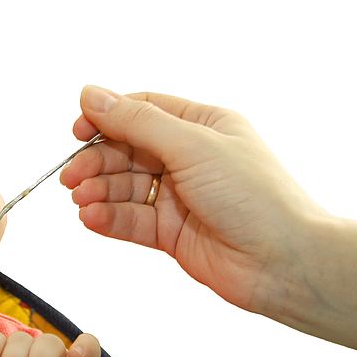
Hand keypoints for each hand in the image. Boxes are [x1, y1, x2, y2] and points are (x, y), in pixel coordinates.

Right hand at [59, 86, 323, 312]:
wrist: (284, 263)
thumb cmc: (254, 197)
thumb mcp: (192, 146)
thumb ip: (137, 122)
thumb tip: (91, 94)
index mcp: (202, 126)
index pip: (142, 111)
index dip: (106, 119)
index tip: (78, 132)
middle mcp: (189, 158)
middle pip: (126, 151)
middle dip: (96, 162)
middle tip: (72, 177)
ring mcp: (179, 197)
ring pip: (124, 187)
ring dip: (98, 192)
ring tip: (82, 200)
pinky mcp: (171, 232)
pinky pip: (131, 220)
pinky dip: (108, 218)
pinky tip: (92, 218)